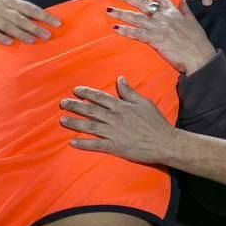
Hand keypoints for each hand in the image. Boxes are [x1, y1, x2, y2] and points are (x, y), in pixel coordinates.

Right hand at [0, 0, 60, 44]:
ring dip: (20, 34)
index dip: (44, 15)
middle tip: (48, 36)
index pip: (30, 8)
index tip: (57, 23)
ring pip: (7, 25)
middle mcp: (1, 7)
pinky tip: (9, 43)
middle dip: (35, 27)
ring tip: (33, 41)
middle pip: (20, 18)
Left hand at [60, 76, 175, 163]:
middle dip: (75, 106)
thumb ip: (129, 92)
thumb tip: (120, 79)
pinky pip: (95, 145)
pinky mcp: (114, 146)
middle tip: (62, 103)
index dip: (87, 93)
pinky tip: (72, 142)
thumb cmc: (155, 122)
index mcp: (121, 106)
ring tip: (62, 120)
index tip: (76, 90)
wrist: (163, 142)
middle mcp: (114, 118)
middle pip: (90, 110)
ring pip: (89, 126)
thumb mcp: (144, 102)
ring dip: (75, 123)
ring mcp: (113, 133)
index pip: (100, 97)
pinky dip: (83, 144)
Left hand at [107, 0, 215, 74]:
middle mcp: (163, 16)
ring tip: (108, 9)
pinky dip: (125, 31)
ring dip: (120, 13)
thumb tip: (183, 1)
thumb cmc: (197, 41)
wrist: (198, 55)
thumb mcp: (193, 22)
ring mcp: (157, 27)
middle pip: (142, 3)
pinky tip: (115, 28)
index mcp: (173, 11)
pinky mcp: (154, 39)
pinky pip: (136, 33)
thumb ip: (186, 10)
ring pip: (135, 17)